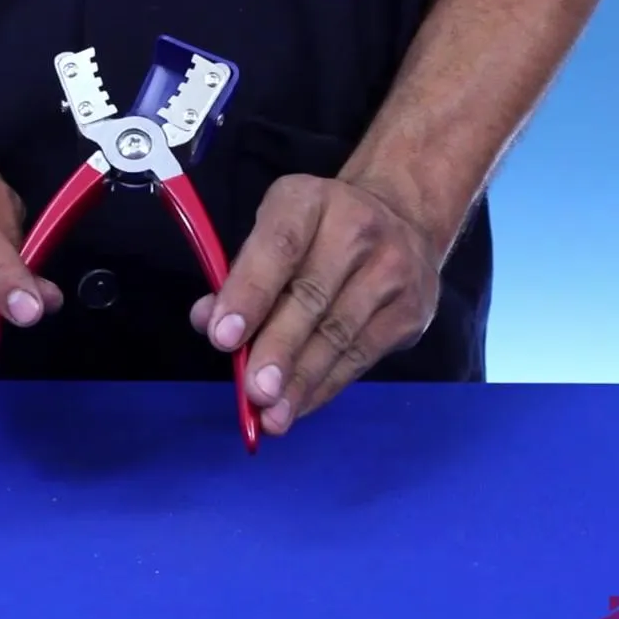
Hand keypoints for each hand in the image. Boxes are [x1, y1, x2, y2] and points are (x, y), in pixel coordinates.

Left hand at [190, 175, 439, 434]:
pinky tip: (299, 406)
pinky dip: (325, 387)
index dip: (249, 293)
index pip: (278, 247)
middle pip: (311, 298)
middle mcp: (357, 229)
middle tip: (254, 392)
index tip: (223, 337)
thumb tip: (207, 321)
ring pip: (339, 335)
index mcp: (308, 202)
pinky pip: (361, 357)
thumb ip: (240, 274)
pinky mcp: (411, 311)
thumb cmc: (318, 232)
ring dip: (301, 381)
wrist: (402, 218)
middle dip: (278, 349)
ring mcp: (392, 270)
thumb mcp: (274, 230)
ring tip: (272, 416)